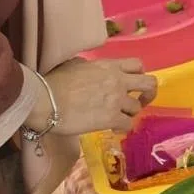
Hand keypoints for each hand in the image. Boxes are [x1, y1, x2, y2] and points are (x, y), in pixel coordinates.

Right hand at [36, 57, 157, 135]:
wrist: (44, 101)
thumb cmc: (53, 82)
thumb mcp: (76, 65)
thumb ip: (92, 68)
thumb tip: (92, 71)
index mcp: (109, 66)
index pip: (138, 65)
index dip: (138, 75)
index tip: (131, 84)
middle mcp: (118, 81)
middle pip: (149, 84)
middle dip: (148, 94)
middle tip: (139, 101)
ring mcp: (117, 100)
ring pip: (137, 108)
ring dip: (128, 113)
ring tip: (116, 118)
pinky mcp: (111, 119)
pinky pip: (128, 125)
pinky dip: (122, 128)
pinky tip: (113, 129)